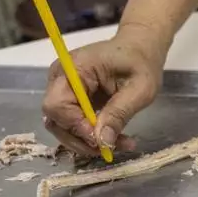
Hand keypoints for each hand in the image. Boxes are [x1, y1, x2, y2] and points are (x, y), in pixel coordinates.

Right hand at [40, 23, 166, 156]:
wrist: (140, 48)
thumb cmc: (142, 62)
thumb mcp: (140, 88)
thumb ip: (119, 113)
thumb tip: (103, 141)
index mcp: (73, 68)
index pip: (57, 104)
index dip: (75, 126)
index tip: (100, 140)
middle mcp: (61, 79)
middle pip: (55, 119)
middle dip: (81, 139)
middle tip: (111, 148)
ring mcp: (64, 89)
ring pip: (63, 126)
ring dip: (88, 141)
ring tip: (119, 145)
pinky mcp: (72, 99)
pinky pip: (74, 123)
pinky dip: (92, 135)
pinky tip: (115, 139)